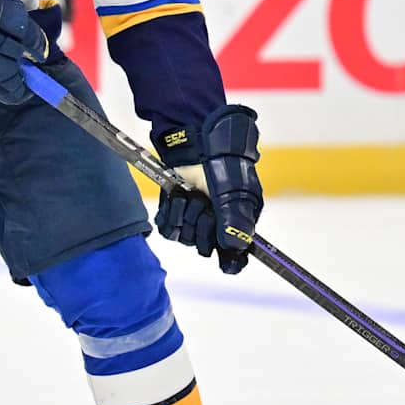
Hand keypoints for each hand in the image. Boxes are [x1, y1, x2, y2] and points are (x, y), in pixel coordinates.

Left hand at [155, 104, 262, 274]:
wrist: (199, 144)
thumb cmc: (224, 166)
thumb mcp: (234, 193)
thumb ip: (235, 222)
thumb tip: (234, 248)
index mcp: (237, 225)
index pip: (234, 258)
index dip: (229, 260)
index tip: (226, 258)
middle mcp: (215, 227)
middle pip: (204, 248)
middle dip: (202, 225)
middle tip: (205, 203)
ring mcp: (194, 220)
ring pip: (184, 238)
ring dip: (186, 213)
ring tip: (191, 193)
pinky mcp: (174, 212)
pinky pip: (167, 228)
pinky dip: (170, 211)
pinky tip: (178, 196)